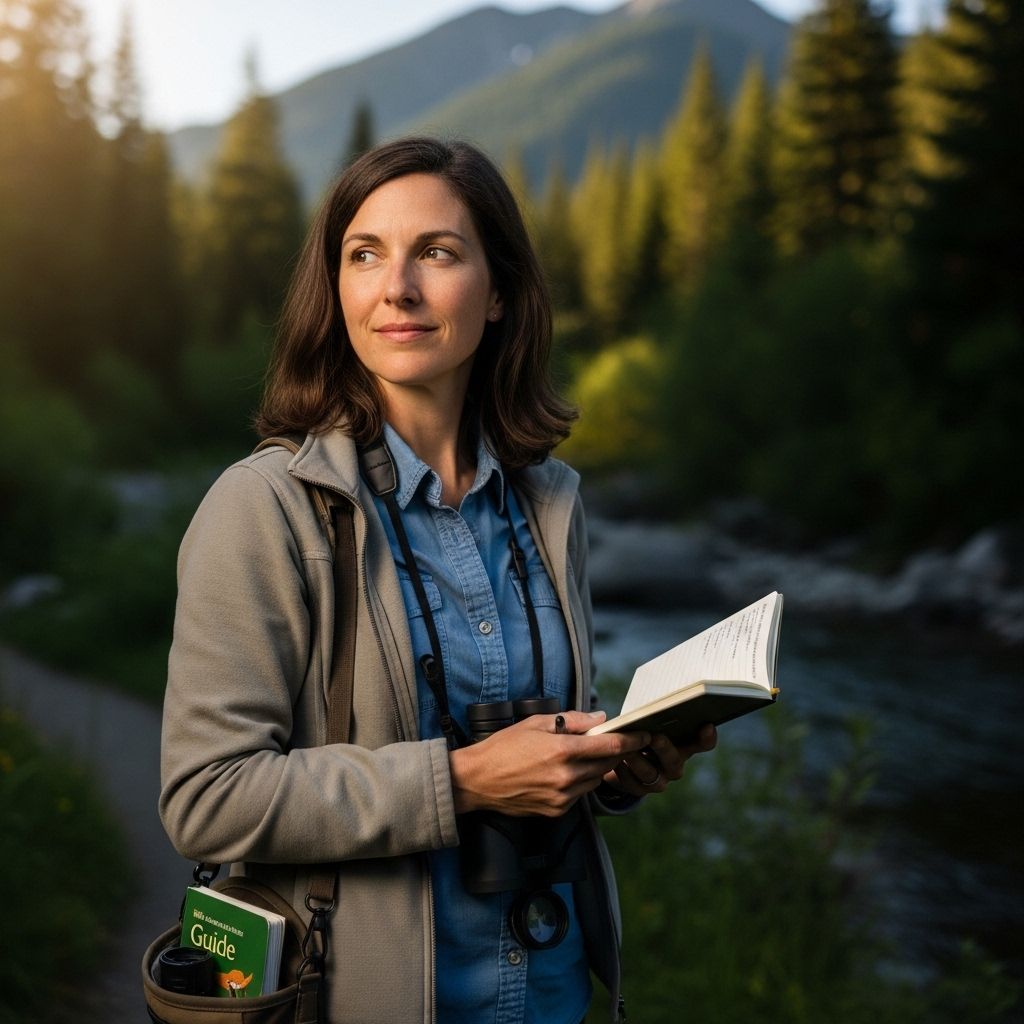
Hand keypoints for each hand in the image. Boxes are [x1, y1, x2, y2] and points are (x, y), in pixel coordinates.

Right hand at [450, 711, 649, 816]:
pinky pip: (579, 794)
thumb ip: (572, 721)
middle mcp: (566, 777)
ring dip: (595, 768)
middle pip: (606, 765)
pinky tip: (563, 772)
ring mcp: (562, 798)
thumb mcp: (536, 724)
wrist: (477, 781)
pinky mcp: (556, 811)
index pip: (609, 746)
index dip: (631, 741)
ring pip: (594, 781)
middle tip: (612, 741)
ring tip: (580, 755)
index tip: (645, 735)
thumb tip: (600, 719)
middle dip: (613, 752)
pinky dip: (579, 782)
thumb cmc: (503, 747)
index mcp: (562, 751)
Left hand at [602, 723, 716, 796]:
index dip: (707, 737)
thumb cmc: (638, 732)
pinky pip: (632, 783)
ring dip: (637, 760)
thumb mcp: (647, 723)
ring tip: (626, 749)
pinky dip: (622, 772)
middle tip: (654, 736)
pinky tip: (614, 761)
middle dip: (664, 748)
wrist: (620, 758)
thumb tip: (646, 707)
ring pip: (650, 773)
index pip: (702, 744)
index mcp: (683, 746)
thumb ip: (652, 717)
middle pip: (674, 760)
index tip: (707, 725)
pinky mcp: (640, 790)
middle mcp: (674, 765)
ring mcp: (659, 780)